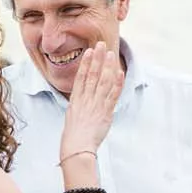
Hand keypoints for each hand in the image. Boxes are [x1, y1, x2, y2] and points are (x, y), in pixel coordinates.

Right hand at [59, 43, 122, 157]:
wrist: (76, 147)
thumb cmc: (73, 137)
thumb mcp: (71, 117)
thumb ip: (78, 106)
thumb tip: (82, 100)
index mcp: (76, 101)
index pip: (81, 77)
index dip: (85, 63)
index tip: (89, 51)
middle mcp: (85, 100)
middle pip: (91, 75)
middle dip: (97, 59)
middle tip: (100, 44)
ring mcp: (96, 105)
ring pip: (102, 81)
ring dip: (107, 66)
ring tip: (110, 53)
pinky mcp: (105, 113)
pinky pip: (112, 95)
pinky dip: (117, 83)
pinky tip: (120, 73)